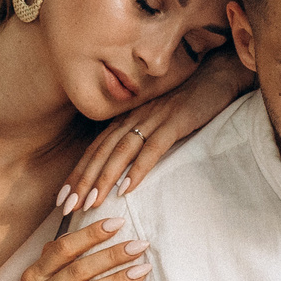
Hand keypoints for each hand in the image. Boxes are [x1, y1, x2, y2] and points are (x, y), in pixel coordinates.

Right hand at [13, 218, 148, 280]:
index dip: (90, 234)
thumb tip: (71, 233)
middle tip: (139, 245)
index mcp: (33, 276)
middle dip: (111, 255)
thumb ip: (52, 263)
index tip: (118, 223)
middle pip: (77, 270)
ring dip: (115, 280)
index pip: (63, 249)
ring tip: (142, 270)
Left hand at [58, 47, 254, 214]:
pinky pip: (153, 148)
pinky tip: (127, 189)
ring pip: (121, 151)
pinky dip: (138, 169)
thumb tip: (125, 169)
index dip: (78, 173)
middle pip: (102, 151)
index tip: (63, 198)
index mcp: (129, 117)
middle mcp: (135, 116)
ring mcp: (154, 118)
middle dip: (82, 181)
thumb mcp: (159, 119)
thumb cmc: (189, 100)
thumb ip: (142, 137)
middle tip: (67, 206)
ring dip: (104, 178)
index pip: (96, 148)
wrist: (217, 74)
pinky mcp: (176, 121)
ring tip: (91, 202)